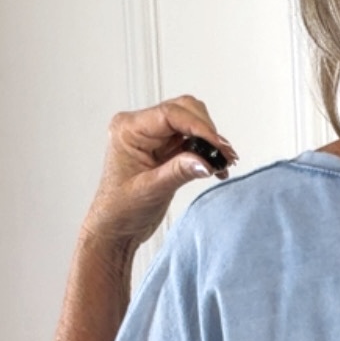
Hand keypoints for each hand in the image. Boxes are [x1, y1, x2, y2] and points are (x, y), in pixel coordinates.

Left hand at [81, 96, 237, 250]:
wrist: (115, 229)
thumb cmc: (120, 210)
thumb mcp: (151, 191)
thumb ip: (178, 172)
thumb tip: (206, 161)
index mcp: (128, 129)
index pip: (170, 114)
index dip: (199, 126)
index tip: (218, 146)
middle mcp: (140, 127)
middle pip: (184, 111)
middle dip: (207, 131)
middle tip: (224, 155)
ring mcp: (154, 136)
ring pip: (191, 123)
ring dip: (210, 141)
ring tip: (222, 162)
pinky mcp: (164, 148)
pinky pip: (192, 140)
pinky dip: (206, 151)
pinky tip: (216, 167)